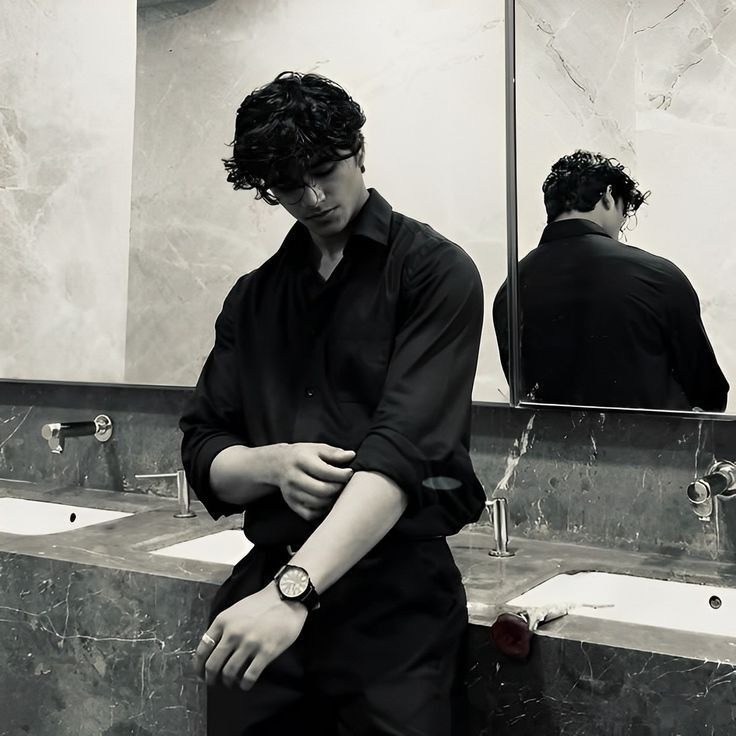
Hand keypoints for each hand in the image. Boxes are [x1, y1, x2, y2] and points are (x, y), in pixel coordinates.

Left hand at [193, 584, 307, 689]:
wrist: (287, 597)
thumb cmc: (261, 603)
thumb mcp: (236, 609)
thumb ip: (224, 626)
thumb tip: (214, 647)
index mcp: (223, 621)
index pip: (202, 649)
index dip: (198, 666)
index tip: (200, 673)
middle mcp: (233, 633)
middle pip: (213, 665)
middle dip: (211, 678)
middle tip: (214, 682)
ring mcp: (249, 643)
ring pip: (229, 673)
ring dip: (228, 682)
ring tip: (231, 683)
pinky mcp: (265, 652)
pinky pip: (249, 676)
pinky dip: (245, 684)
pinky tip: (246, 684)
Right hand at [274, 443, 354, 520]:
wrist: (277, 464)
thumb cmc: (303, 455)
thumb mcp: (317, 449)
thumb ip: (334, 453)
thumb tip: (351, 456)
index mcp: (301, 460)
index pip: (325, 472)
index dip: (342, 474)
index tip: (349, 472)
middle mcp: (294, 477)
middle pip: (322, 490)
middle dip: (338, 488)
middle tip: (343, 484)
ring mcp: (291, 493)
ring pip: (318, 503)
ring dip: (332, 499)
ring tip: (336, 491)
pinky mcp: (292, 504)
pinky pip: (310, 514)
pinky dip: (322, 510)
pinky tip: (326, 500)